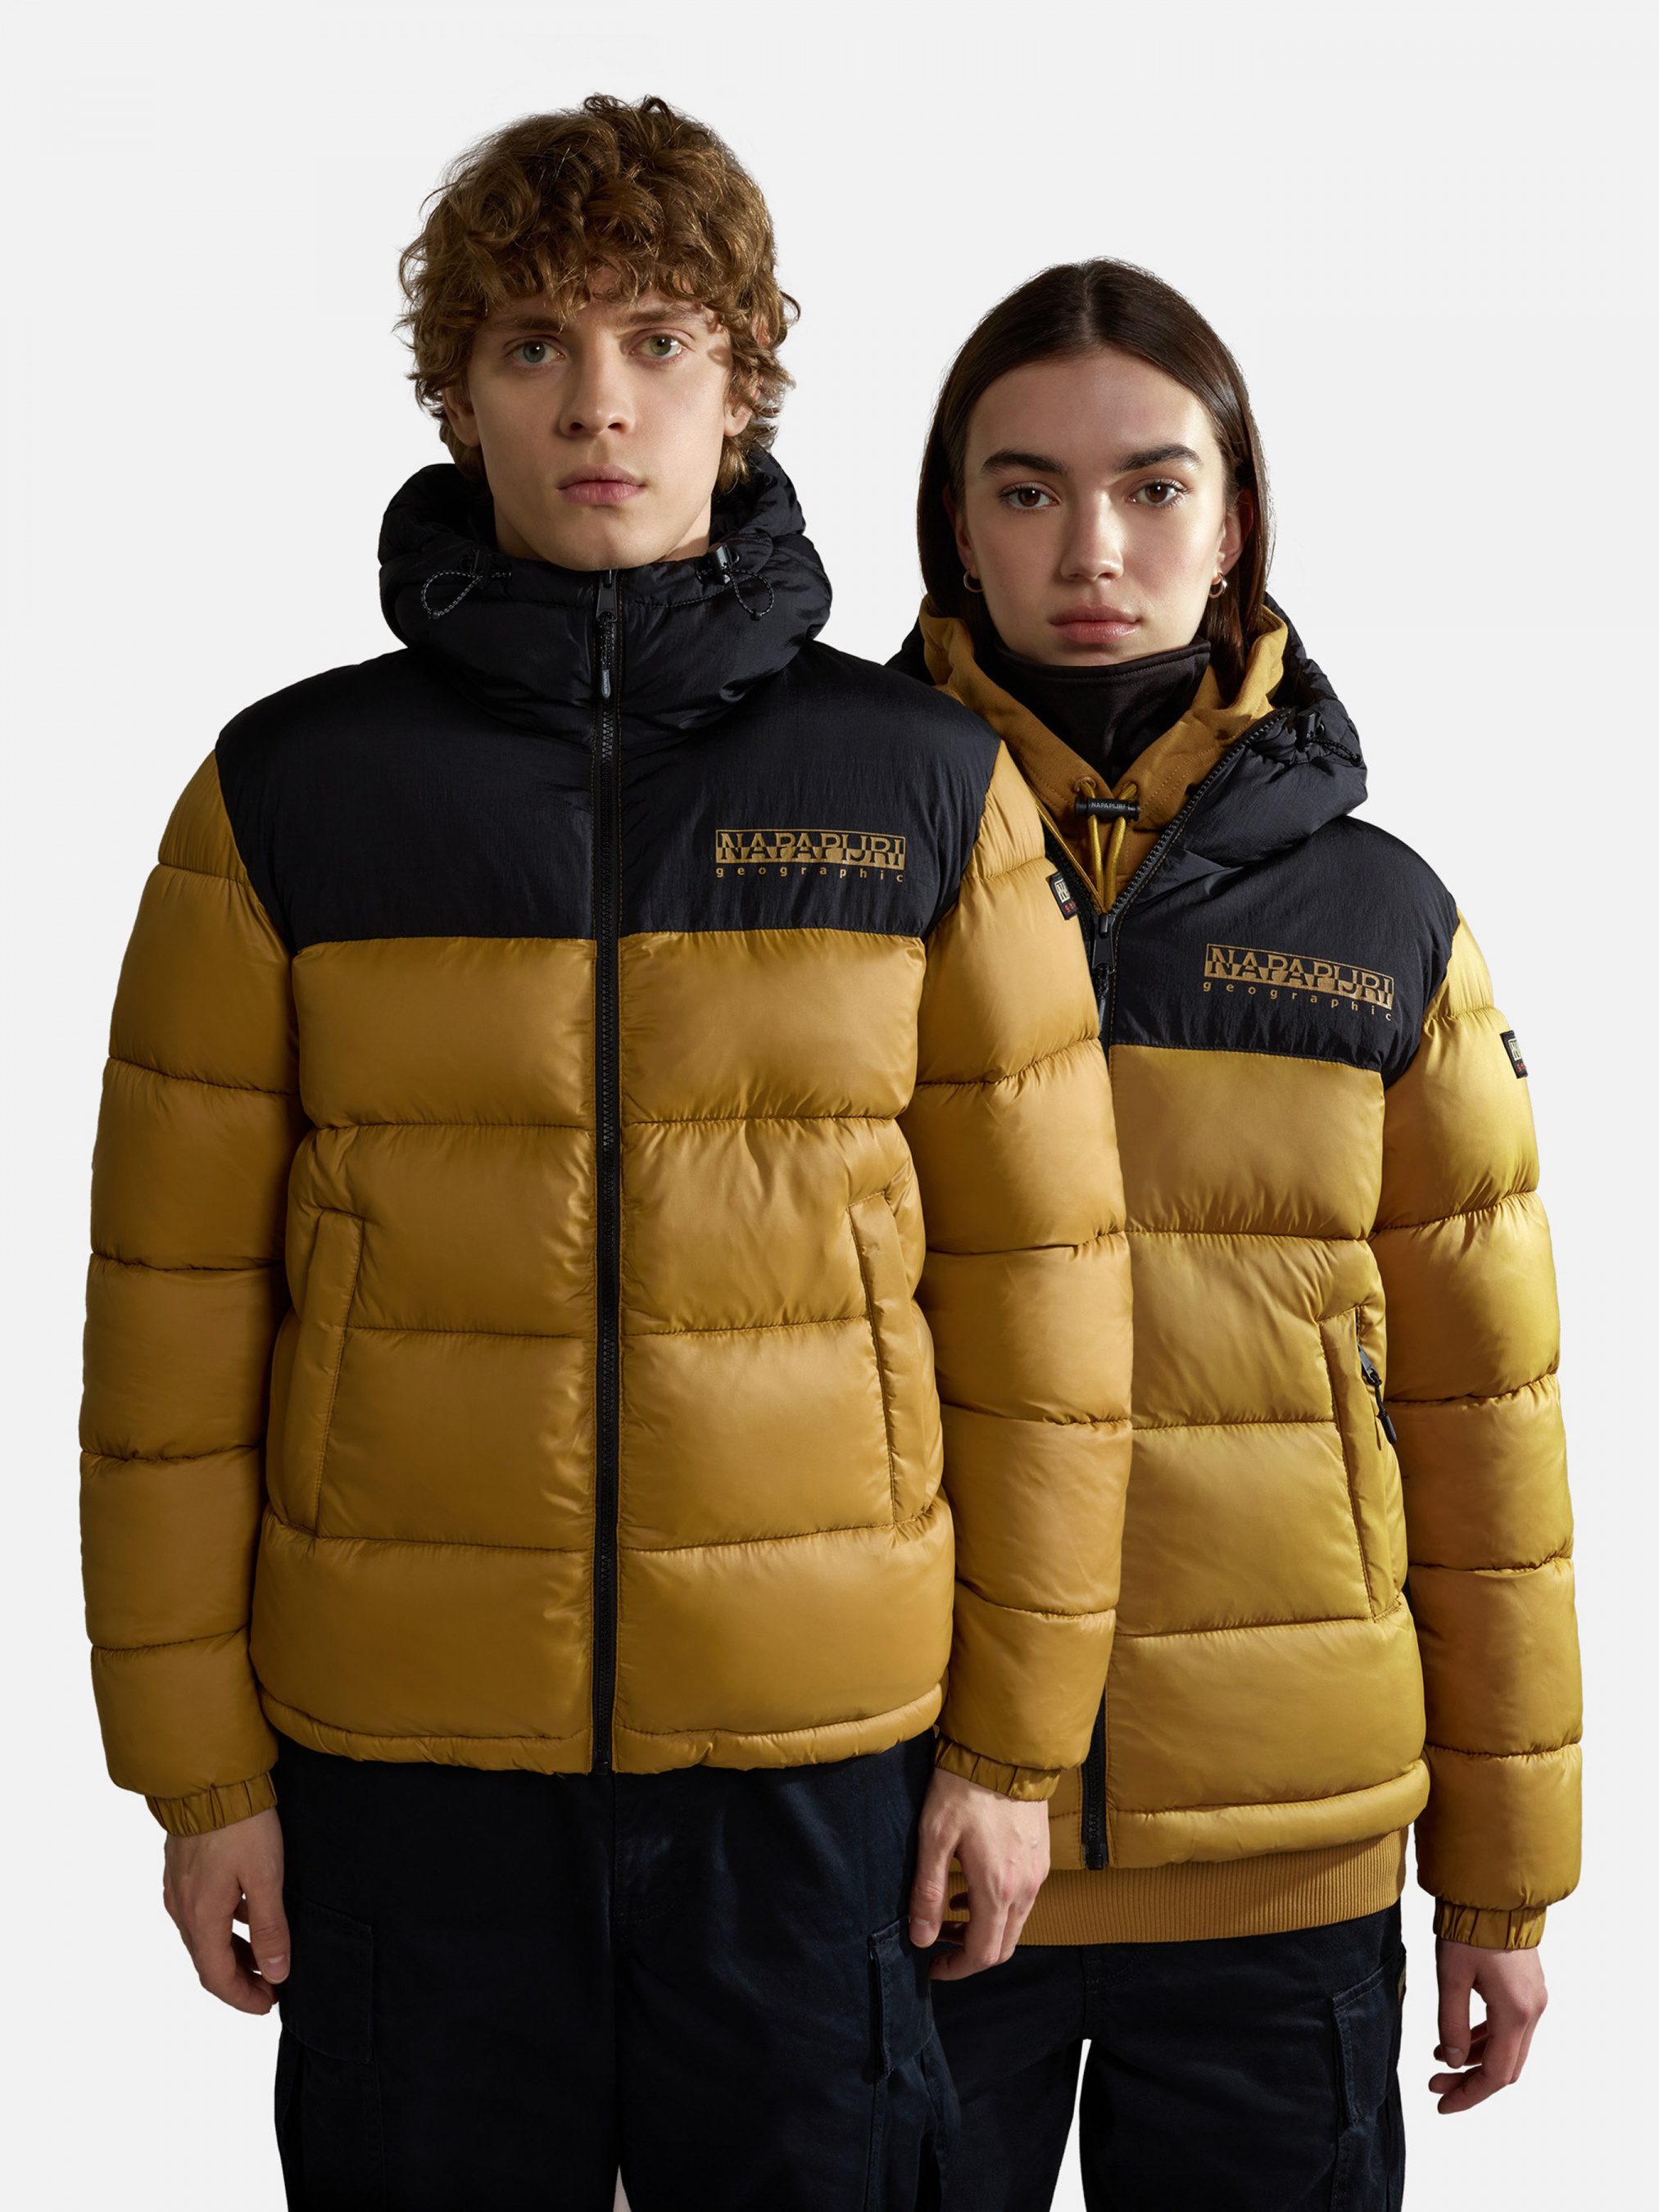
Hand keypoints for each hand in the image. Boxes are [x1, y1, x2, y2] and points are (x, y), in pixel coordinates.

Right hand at [163, 1807, 289, 2014]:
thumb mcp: (266, 1876)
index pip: (217, 1978)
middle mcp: (182, 1908)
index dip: (243, 1998)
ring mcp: (178, 1889)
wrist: (211, 1779)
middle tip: (272, 1985)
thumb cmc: (241, 1824)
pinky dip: (224, 1926)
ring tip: (265, 1955)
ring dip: (233, 1952)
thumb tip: (277, 1973)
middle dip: (240, 1979)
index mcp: (201, 1917)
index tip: (270, 2005)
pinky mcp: (182, 1870)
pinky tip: (248, 1914)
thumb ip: (270, 1927)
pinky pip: (201, 1913)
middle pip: (208, 1961)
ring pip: (204, 1937)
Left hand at [908, 1767, 1048, 1981]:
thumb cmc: (963, 1789)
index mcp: (997, 1889)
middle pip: (1003, 1947)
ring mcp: (1036, 1874)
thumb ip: (927, 1892)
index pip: (983, 1954)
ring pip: (1014, 1924)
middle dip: (970, 1953)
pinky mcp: (1040, 1859)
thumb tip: (921, 1939)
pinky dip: (998, 1908)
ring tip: (950, 1911)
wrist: (1003, 1751)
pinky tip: (971, 1887)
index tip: (933, 1965)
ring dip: (983, 1929)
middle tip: (939, 1941)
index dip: (956, 1968)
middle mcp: (1024, 1888)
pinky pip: (1022, 1900)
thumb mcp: (934, 1838)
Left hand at [1429, 1938, 1547, 2111]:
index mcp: (1515, 2013)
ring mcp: (1533, 2000)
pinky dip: (1484, 2039)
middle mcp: (1532, 2012)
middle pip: (1505, 2066)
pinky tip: (1457, 2038)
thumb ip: (1451, 2022)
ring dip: (1475, 2059)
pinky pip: (1508, 2028)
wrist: (1493, 1893)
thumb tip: (1452, 2061)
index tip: (1442, 2104)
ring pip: (1507, 2048)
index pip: (1496, 2074)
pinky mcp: (1527, 1989)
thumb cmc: (1471, 1929)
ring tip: (1439, 2059)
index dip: (1469, 2095)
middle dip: (1470, 2081)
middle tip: (1436, 2085)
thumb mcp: (1450, 1977)